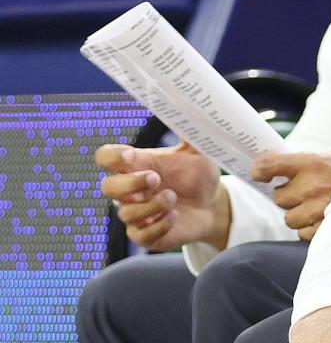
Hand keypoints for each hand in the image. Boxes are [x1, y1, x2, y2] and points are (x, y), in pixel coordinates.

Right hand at [96, 141, 228, 250]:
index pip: (106, 157)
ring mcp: (137, 214)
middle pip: (107, 187)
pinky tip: (174, 216)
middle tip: (156, 179)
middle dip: (130, 184)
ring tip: (173, 198)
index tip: (131, 155)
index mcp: (137, 165)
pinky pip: (140, 236)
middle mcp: (131, 190)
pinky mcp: (146, 235)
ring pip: (126, 213)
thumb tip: (189, 105)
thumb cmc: (199, 176)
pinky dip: (158, 226)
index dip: (111, 157)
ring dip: (151, 206)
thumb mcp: (198, 152)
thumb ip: (190, 131)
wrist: (212, 206)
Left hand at [251, 149, 330, 240]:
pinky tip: (321, 218)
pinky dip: (309, 228)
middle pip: (278, 198)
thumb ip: (304, 163)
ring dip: (297, 215)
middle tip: (299, 192)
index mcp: (312, 163)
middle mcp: (313, 186)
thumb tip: (278, 168)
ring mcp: (319, 209)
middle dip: (286, 196)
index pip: (268, 165)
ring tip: (312, 207)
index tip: (258, 174)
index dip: (259, 170)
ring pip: (289, 219)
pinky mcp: (327, 227)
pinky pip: (304, 233)